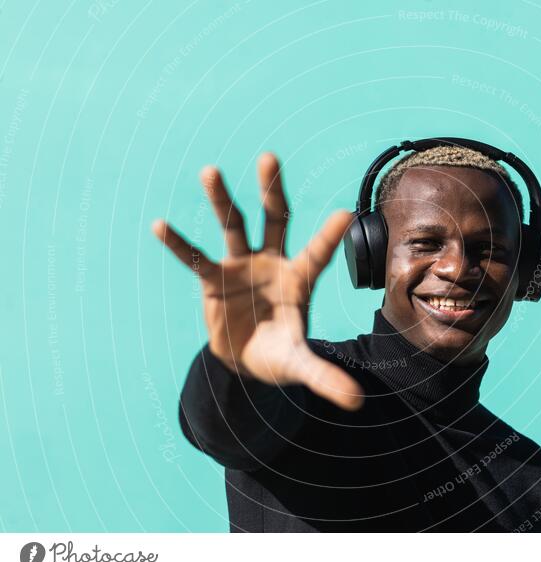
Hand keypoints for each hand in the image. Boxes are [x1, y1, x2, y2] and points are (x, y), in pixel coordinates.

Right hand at [151, 153, 362, 410]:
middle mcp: (272, 263)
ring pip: (233, 227)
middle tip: (269, 158)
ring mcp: (242, 267)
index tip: (345, 213)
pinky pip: (196, 259)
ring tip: (211, 171)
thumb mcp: (300, 365)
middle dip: (271, 191)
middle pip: (274, 220)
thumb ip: (324, 377)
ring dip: (222, 201)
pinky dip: (180, 245)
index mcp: (300, 279)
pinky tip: (161, 226)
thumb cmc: (280, 354)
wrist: (246, 360)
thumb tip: (356, 401)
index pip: (317, 253)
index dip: (328, 236)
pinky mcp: (214, 280)